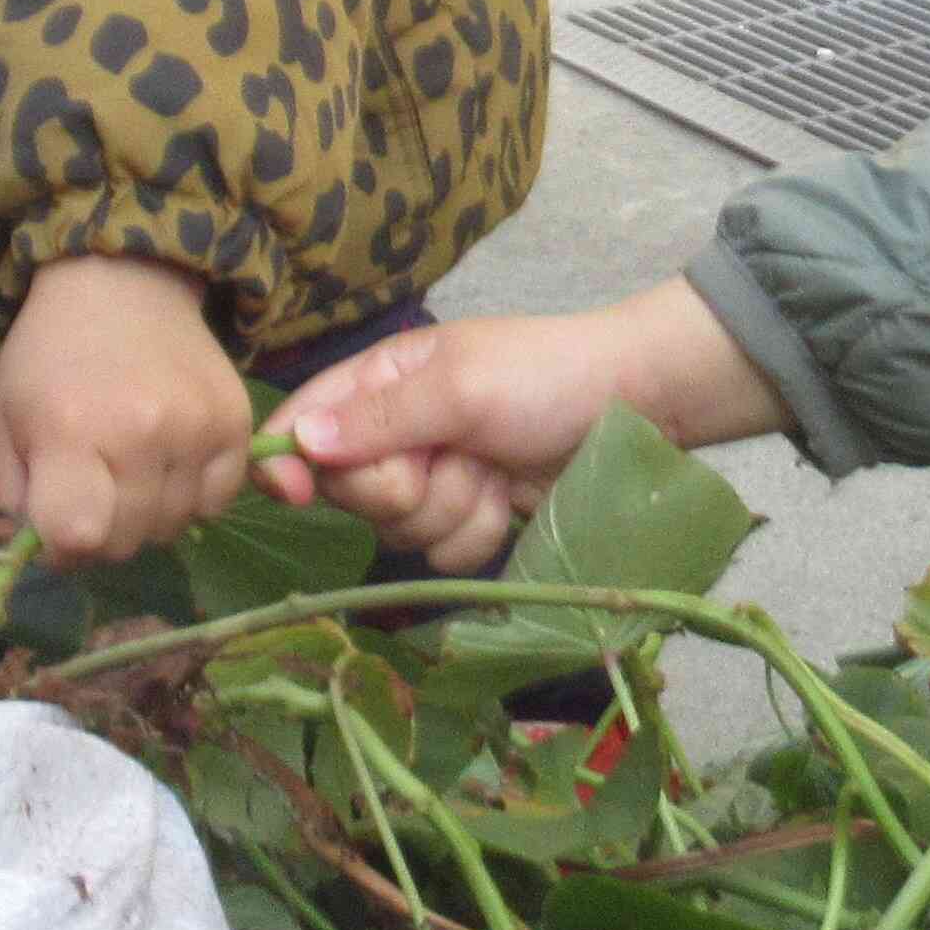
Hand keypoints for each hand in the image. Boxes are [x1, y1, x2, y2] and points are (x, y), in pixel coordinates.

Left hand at [0, 256, 250, 566]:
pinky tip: (168, 464)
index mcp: (70, 431)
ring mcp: (197, 429)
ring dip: (146, 518)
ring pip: (172, 528)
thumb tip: (30, 561)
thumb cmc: (50, 359)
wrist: (123, 286)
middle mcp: (142, 433)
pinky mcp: (237, 424)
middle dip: (102, 533)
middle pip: (127, 542)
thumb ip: (9, 501)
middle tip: (92, 491)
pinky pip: (216, 503)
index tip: (57, 522)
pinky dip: (191, 499)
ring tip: (129, 472)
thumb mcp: (2, 423)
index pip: (78, 538)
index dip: (62, 548)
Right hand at [258, 282, 787, 572]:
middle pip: (349, 492)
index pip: (304, 423)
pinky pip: (443, 554)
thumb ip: (379, 418)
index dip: (288, 460)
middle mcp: (398, 431)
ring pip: (398, 531)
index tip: (291, 490)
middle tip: (450, 456)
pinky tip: (508, 499)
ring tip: (490, 470)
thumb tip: (298, 442)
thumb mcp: (459, 386)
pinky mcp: (472, 517)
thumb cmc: (546, 376)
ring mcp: (437, 479)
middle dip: (399, 487)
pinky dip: (478, 532)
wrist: (641, 407)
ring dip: (450, 508)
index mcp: (382, 380)